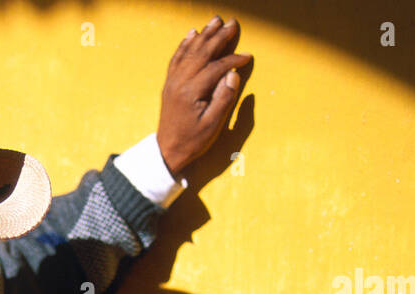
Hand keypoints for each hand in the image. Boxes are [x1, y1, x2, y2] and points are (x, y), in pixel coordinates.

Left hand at [156, 16, 251, 175]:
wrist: (167, 151)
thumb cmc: (192, 140)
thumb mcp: (213, 125)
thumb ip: (224, 98)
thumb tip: (233, 74)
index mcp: (191, 92)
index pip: (215, 68)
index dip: (232, 60)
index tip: (247, 56)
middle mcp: (179, 83)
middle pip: (201, 53)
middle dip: (218, 37)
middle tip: (233, 23)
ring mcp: (172, 82)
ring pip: (189, 52)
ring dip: (204, 35)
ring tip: (216, 21)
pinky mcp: (169, 84)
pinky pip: (177, 58)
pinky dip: (185, 44)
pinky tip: (192, 34)